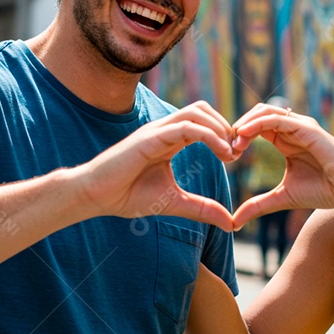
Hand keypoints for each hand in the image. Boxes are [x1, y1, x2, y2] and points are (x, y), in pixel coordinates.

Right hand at [75, 101, 236, 229]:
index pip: (203, 122)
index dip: (223, 134)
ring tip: (231, 153)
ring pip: (196, 112)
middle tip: (237, 152)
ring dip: (220, 128)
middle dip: (225, 126)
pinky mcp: (150, 138)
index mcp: (170, 140)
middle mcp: (164, 130)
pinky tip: (222, 154)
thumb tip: (230, 223)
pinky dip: (209, 136)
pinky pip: (186, 127)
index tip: (236, 157)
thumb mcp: (174, 203)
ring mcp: (156, 131)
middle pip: (203, 110)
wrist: (95, 197)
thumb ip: (202, 209)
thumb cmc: (128, 196)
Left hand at [230, 103, 333, 227]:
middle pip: (257, 115)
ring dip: (245, 124)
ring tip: (233, 142)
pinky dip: (257, 123)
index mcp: (286, 140)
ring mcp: (300, 126)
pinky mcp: (307, 128)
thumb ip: (258, 205)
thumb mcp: (282, 198)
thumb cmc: (325, 191)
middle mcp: (292, 129)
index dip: (239, 137)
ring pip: (265, 112)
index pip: (256, 127)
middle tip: (227, 148)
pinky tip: (243, 134)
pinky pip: (277, 118)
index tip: (227, 156)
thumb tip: (233, 222)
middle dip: (238, 128)